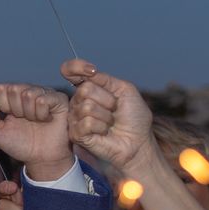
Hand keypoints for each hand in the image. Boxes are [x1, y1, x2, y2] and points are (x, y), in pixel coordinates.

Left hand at [0, 84, 72, 177]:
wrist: (41, 158)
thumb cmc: (20, 144)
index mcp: (12, 97)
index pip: (0, 89)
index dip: (3, 106)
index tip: (11, 118)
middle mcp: (28, 91)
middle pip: (14, 89)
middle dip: (16, 110)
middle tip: (25, 121)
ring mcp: (44, 93)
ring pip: (29, 94)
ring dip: (29, 114)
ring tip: (36, 121)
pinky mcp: (59, 99)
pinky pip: (43, 100)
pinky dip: (41, 114)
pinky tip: (46, 120)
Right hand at [63, 60, 154, 174]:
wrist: (137, 142)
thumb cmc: (134, 118)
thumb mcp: (125, 90)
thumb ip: (105, 78)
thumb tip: (88, 71)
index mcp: (89, 88)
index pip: (71, 71)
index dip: (75, 67)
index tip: (90, 70)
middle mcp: (78, 101)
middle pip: (85, 89)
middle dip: (106, 99)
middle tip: (114, 110)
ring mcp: (75, 118)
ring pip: (86, 106)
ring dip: (106, 115)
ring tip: (110, 123)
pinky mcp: (75, 134)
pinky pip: (86, 123)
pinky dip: (101, 127)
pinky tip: (104, 133)